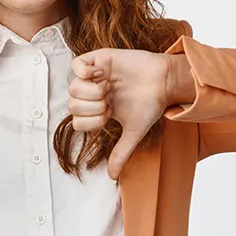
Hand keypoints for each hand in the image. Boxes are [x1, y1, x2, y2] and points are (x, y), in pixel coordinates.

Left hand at [68, 48, 189, 179]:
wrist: (164, 82)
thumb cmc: (150, 105)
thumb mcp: (133, 132)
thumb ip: (121, 152)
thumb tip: (112, 177)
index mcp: (98, 110)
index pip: (76, 120)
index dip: (90, 122)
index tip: (108, 117)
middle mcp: (93, 93)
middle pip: (71, 104)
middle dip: (90, 108)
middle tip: (108, 103)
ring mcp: (94, 75)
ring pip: (72, 86)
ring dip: (89, 92)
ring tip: (106, 89)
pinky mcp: (98, 58)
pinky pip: (76, 64)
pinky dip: (84, 72)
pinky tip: (101, 75)